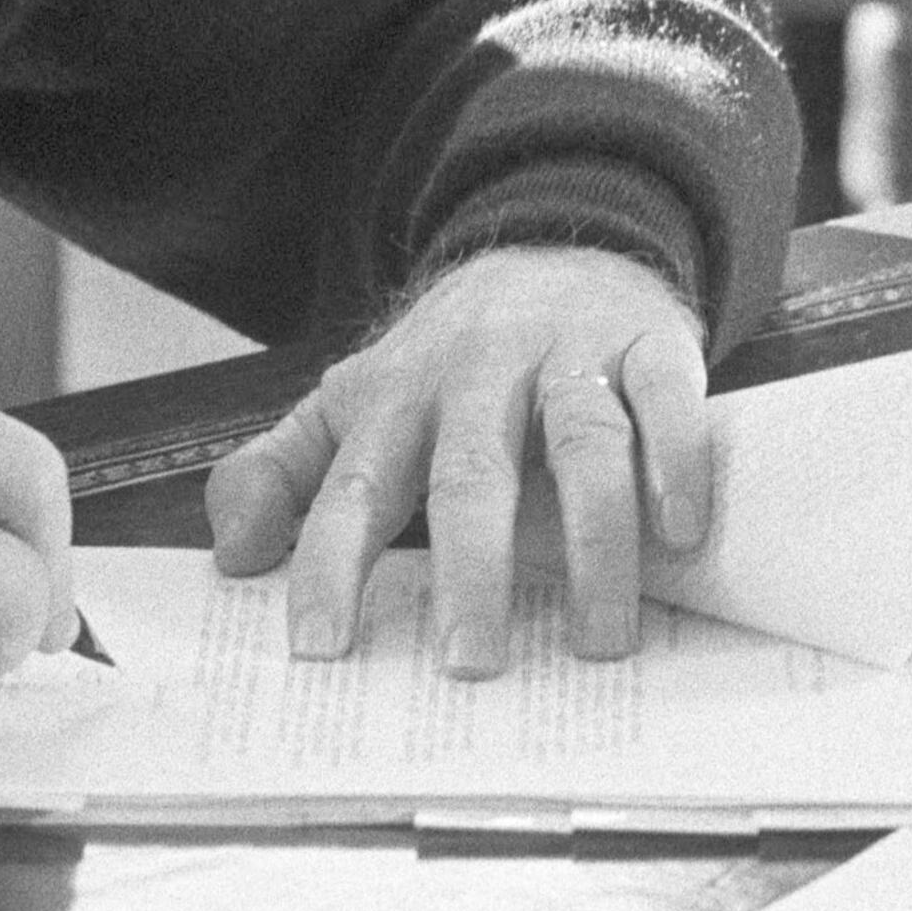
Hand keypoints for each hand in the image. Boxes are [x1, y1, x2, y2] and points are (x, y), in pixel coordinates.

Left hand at [203, 245, 708, 675]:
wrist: (554, 250)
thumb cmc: (451, 365)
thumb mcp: (353, 407)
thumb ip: (281, 474)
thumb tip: (232, 554)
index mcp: (396, 401)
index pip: (353, 488)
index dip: (330, 566)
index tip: (321, 647)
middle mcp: (477, 375)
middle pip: (470, 473)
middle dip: (469, 570)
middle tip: (471, 661)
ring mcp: (566, 354)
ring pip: (579, 443)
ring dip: (593, 542)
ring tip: (598, 638)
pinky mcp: (647, 344)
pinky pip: (665, 398)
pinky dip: (676, 463)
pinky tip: (679, 531)